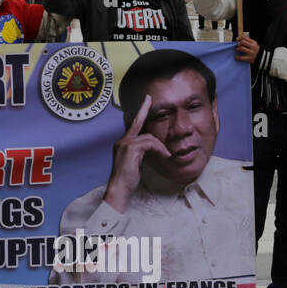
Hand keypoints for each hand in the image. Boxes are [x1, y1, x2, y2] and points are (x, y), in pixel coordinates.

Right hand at [102, 95, 170, 213]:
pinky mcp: (130, 149)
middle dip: (143, 109)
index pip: (132, 126)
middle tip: (149, 98)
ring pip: (147, 136)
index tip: (144, 102)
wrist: (119, 189)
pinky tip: (164, 155)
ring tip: (167, 155)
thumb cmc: (128, 180)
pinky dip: (159, 148)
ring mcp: (124, 144)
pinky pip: (149, 143)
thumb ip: (141, 153)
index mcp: (123, 144)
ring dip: (160, 145)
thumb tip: (152, 149)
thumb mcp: (136, 163)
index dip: (139, 113)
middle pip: (137, 124)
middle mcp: (122, 141)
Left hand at [235, 31, 258, 63]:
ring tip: (237, 50)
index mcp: (253, 42)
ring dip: (237, 49)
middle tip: (238, 46)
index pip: (245, 37)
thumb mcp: (254, 44)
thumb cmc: (255, 50)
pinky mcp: (249, 58)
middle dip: (238, 43)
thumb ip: (248, 41)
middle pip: (243, 42)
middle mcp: (252, 47)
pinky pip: (241, 57)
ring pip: (241, 48)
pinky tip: (236, 57)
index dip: (239, 38)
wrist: (262, 58)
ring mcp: (251, 52)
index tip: (237, 40)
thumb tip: (238, 39)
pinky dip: (237, 57)